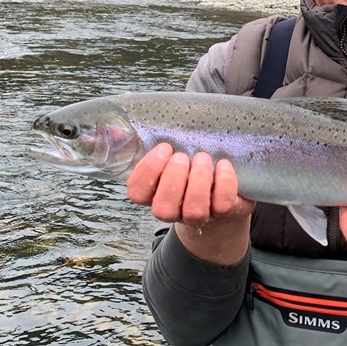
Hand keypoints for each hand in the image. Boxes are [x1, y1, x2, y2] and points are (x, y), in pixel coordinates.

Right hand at [126, 144, 254, 262]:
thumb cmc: (192, 166)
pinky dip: (224, 181)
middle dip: (173, 178)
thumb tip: (119, 130)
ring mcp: (199, 216)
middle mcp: (175, 210)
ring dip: (198, 180)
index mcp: (155, 194)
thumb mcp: (172, 155)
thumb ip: (153, 144)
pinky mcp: (225, 213)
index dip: (147, 171)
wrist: (227, 191)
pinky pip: (223, 203)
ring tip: (203, 158)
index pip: (137, 193)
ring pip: (194, 210)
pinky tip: (223, 164)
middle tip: (182, 156)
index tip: (164, 148)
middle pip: (163, 209)